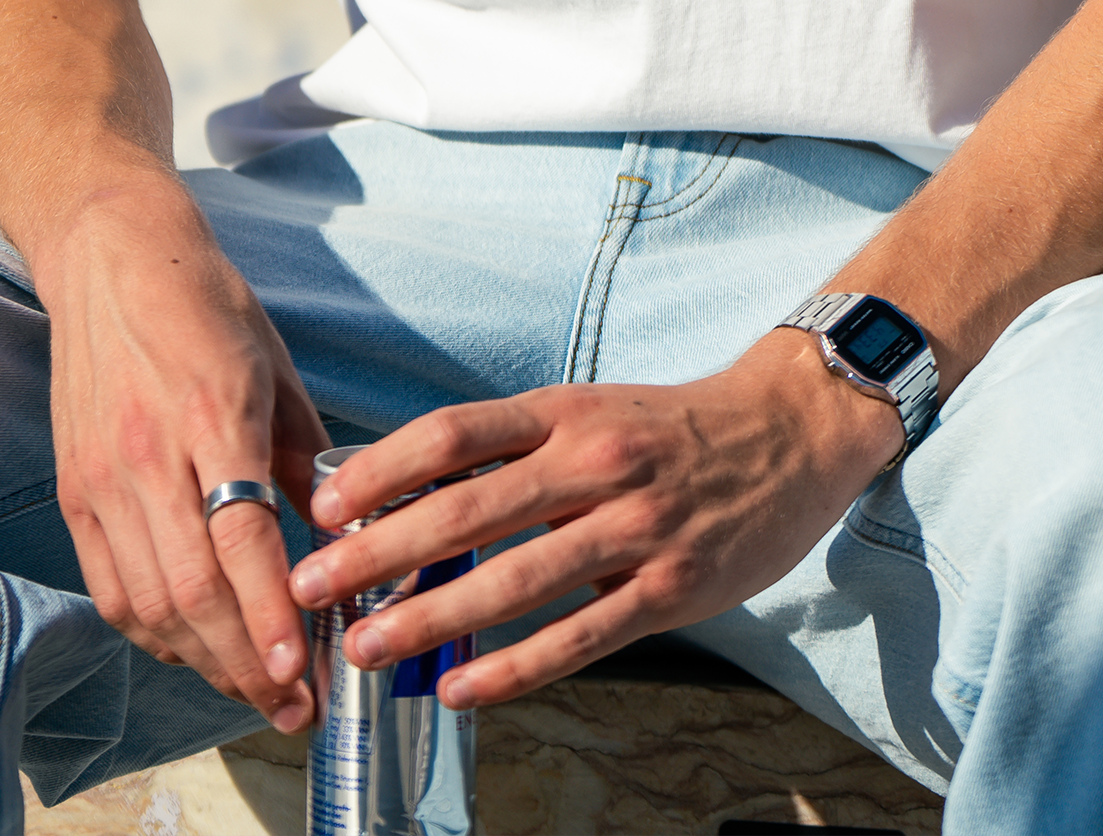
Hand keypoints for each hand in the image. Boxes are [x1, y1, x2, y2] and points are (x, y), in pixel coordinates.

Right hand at [39, 179, 330, 729]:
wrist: (110, 257)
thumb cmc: (207, 304)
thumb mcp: (276, 367)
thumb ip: (304, 455)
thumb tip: (340, 536)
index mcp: (212, 413)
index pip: (240, 538)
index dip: (271, 615)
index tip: (304, 668)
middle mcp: (149, 454)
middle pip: (194, 591)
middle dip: (247, 665)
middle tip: (294, 707)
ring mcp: (102, 477)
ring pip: (150, 604)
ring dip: (204, 662)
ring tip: (254, 690)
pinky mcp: (74, 491)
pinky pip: (112, 588)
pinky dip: (155, 632)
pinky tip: (195, 647)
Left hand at [287, 328, 902, 706]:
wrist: (791, 431)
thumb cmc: (672, 427)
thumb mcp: (590, 411)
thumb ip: (515, 453)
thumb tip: (417, 496)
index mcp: (564, 412)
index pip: (454, 435)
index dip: (381, 468)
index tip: (323, 504)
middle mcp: (593, 463)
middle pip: (466, 508)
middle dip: (378, 551)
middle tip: (311, 586)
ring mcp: (634, 527)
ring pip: (514, 579)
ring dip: (431, 620)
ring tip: (367, 647)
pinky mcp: (669, 587)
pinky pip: (579, 636)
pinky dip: (514, 667)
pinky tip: (461, 691)